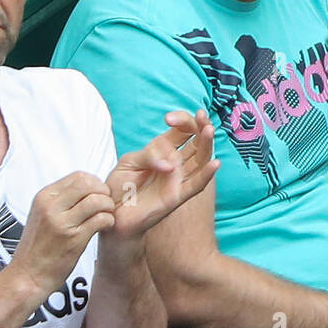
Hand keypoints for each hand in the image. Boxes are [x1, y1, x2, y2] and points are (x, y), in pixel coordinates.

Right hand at [9, 171, 117, 295]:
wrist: (27, 276)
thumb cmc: (37, 248)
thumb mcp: (42, 215)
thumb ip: (61, 199)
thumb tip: (88, 186)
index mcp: (44, 197)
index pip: (78, 176)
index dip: (94, 182)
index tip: (97, 193)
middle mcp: (51, 207)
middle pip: (89, 184)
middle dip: (103, 191)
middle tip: (105, 203)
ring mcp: (62, 223)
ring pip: (97, 200)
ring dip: (108, 206)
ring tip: (106, 215)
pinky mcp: (74, 239)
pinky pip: (101, 219)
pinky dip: (108, 220)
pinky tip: (105, 226)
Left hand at [105, 109, 218, 239]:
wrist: (111, 212)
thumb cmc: (120, 187)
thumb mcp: (129, 162)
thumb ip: (148, 156)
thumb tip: (169, 163)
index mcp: (164, 150)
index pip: (182, 129)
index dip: (181, 120)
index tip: (168, 119)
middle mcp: (176, 162)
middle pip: (197, 141)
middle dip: (201, 126)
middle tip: (202, 115)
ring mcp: (179, 179)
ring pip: (201, 159)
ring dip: (207, 144)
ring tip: (209, 130)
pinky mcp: (177, 196)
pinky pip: (197, 185)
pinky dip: (207, 175)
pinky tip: (215, 163)